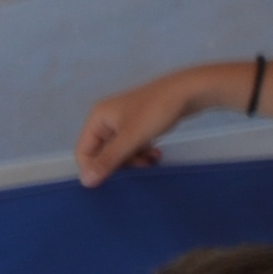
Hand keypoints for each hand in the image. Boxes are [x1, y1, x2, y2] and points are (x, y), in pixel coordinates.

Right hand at [73, 69, 210, 184]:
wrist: (189, 91)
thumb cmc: (156, 112)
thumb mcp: (131, 139)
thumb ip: (108, 160)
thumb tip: (85, 182)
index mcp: (98, 118)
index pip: (83, 152)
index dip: (95, 168)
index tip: (114, 180)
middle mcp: (106, 119)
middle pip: (102, 153)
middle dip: (119, 164)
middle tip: (138, 168)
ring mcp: (123, 121)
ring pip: (119, 152)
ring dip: (134, 160)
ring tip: (151, 161)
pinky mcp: (138, 124)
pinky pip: (132, 146)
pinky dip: (142, 153)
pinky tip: (156, 154)